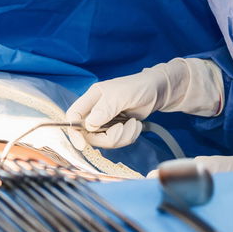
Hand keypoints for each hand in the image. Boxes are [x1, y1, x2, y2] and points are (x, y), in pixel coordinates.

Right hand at [65, 60, 188, 147]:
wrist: (158, 92)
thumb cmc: (139, 87)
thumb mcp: (120, 95)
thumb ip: (104, 109)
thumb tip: (89, 125)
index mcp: (91, 98)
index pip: (73, 116)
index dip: (74, 131)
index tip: (81, 144)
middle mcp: (96, 111)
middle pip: (89, 134)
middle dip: (108, 136)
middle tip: (123, 128)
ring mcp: (106, 121)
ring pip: (104, 140)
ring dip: (122, 137)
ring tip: (134, 124)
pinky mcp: (117, 129)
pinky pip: (117, 141)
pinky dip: (129, 137)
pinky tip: (136, 125)